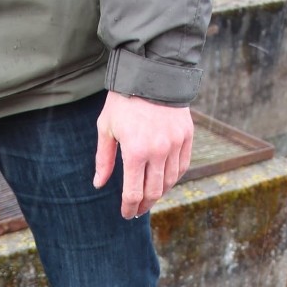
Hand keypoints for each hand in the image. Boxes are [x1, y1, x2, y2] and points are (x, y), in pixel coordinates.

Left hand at [94, 91, 192, 219]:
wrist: (152, 72)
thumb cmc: (123, 100)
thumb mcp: (106, 128)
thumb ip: (104, 159)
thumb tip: (99, 184)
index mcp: (136, 151)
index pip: (134, 193)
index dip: (129, 207)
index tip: (126, 214)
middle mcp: (158, 151)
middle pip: (154, 192)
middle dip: (144, 205)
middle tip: (137, 210)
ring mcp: (175, 144)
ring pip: (170, 182)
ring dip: (159, 193)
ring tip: (149, 197)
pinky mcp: (186, 136)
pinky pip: (182, 167)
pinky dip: (173, 178)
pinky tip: (164, 181)